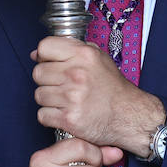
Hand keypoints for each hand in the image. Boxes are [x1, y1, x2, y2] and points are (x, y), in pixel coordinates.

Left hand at [31, 37, 162, 155]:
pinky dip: (50, 117)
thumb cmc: (113, 88)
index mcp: (84, 55)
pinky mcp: (69, 119)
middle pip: (38, 73)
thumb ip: (71, 49)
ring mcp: (72, 97)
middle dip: (47, 80)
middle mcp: (77, 74)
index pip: (44, 47)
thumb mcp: (99, 57)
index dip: (44, 56)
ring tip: (66, 100)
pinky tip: (65, 112)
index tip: (49, 63)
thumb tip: (37, 54)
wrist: (129, 115)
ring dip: (49, 100)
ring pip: (39, 95)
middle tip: (62, 85)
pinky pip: (42, 115)